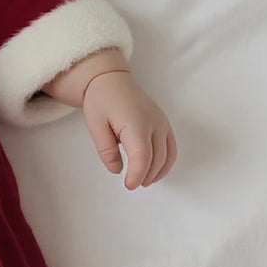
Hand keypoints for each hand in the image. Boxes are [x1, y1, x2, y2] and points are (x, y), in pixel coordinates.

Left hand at [81, 70, 175, 189]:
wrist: (112, 81)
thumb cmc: (101, 101)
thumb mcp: (95, 125)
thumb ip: (106, 150)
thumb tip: (117, 169)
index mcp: (136, 124)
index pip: (142, 157)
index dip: (137, 175)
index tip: (128, 185)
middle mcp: (154, 123)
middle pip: (156, 158)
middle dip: (145, 176)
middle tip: (131, 184)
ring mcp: (162, 123)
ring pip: (167, 155)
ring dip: (158, 172)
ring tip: (143, 181)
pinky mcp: (164, 123)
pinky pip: (171, 147)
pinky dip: (166, 162)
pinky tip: (155, 170)